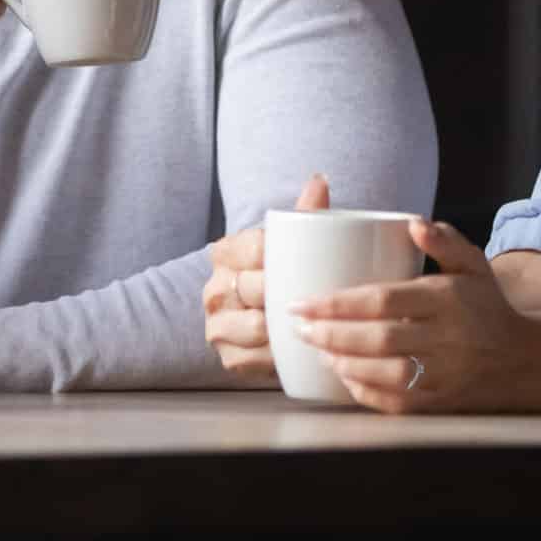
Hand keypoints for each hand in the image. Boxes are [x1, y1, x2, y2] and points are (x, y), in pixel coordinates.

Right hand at [203, 174, 327, 381]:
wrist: (262, 315)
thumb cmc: (281, 273)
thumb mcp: (291, 243)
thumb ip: (305, 213)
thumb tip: (320, 180)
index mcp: (226, 252)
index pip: (257, 249)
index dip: (286, 257)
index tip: (315, 263)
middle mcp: (214, 288)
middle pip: (257, 290)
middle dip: (290, 295)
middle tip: (326, 297)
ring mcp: (217, 325)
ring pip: (255, 327)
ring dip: (286, 329)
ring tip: (315, 324)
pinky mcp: (226, 356)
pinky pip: (253, 359)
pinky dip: (277, 358)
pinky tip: (297, 351)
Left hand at [293, 219, 540, 414]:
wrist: (525, 359)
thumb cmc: (485, 305)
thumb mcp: (474, 265)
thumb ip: (444, 240)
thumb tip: (411, 223)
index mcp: (447, 299)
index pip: (383, 300)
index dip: (339, 303)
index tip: (303, 302)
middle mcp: (447, 338)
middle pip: (378, 338)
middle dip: (331, 334)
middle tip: (298, 328)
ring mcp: (446, 374)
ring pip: (386, 373)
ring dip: (345, 363)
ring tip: (316, 351)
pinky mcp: (442, 402)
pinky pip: (398, 402)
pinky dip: (366, 392)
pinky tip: (344, 377)